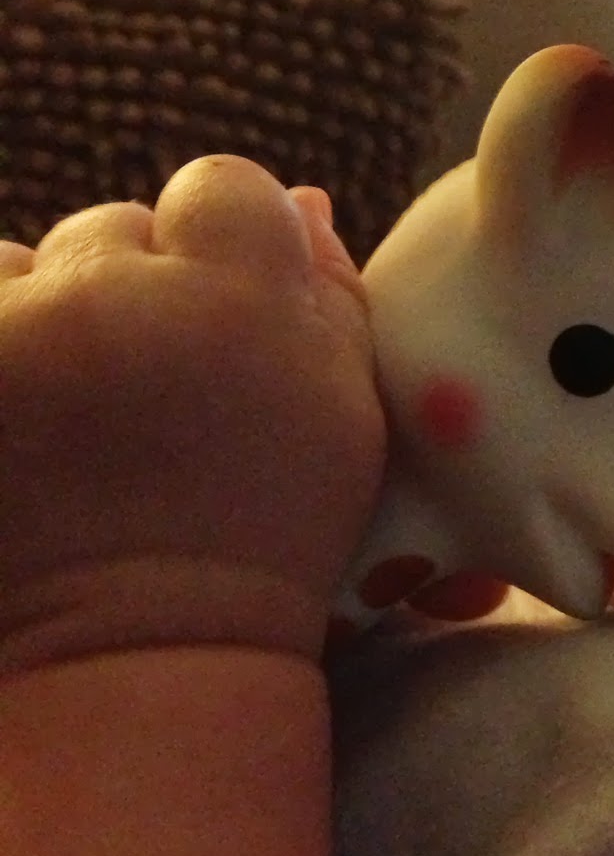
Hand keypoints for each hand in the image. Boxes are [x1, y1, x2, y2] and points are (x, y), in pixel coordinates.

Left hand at [0, 158, 385, 663]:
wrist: (125, 669)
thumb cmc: (257, 547)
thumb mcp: (339, 422)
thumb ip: (329, 294)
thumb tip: (301, 197)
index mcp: (238, 299)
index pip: (222, 186)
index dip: (222, 254)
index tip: (218, 328)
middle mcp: (111, 301)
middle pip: (112, 227)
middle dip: (124, 295)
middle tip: (140, 402)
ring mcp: (6, 339)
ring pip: (19, 266)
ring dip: (39, 320)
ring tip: (67, 421)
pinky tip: (22, 428)